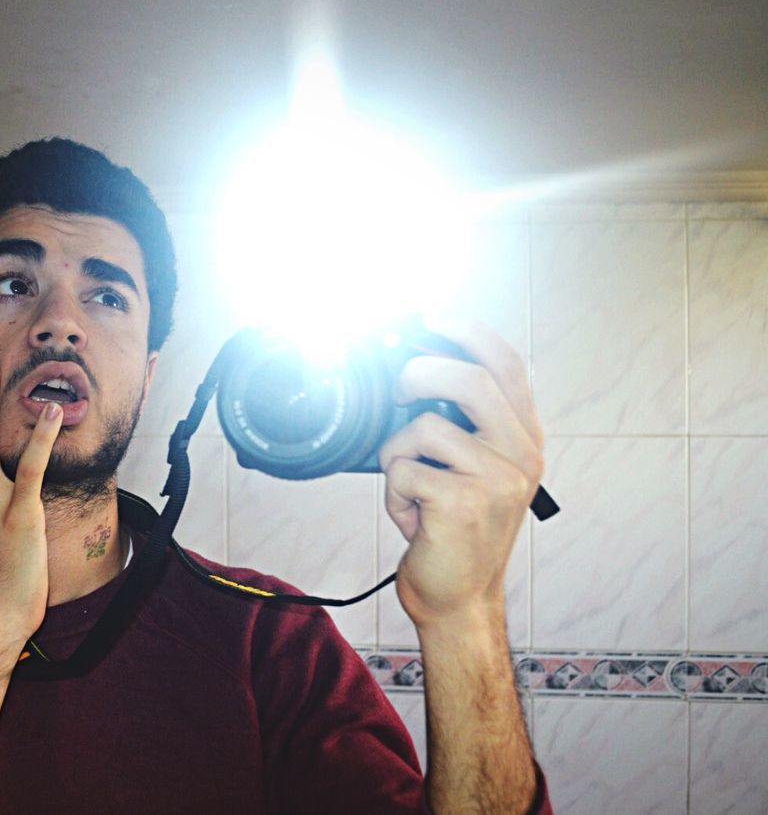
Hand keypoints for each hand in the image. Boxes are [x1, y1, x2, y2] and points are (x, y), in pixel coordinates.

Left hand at [378, 315, 545, 629]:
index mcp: (524, 439)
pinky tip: (412, 518)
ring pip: (424, 427)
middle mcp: (521, 454)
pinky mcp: (464, 502)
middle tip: (398, 386)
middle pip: (470, 379)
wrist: (458, 598)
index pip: (509, 366)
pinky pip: (403, 469)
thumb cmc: (454, 532)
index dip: (471, 333)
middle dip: (421, 371)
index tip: (435, 319)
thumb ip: (458, 426)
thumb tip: (409, 374)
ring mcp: (497, 478)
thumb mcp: (469, 471)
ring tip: (409, 489)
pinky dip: (393, 493)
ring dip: (397, 456)